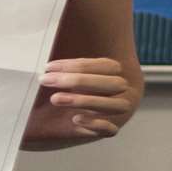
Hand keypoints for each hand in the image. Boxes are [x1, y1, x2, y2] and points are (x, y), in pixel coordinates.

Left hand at [23, 58, 138, 148]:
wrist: (58, 122)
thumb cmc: (66, 90)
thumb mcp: (68, 74)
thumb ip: (69, 62)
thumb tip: (53, 40)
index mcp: (118, 73)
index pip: (106, 66)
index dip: (77, 65)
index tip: (48, 67)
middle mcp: (126, 91)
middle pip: (111, 84)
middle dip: (77, 81)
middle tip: (45, 80)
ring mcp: (121, 112)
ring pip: (114, 105)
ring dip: (84, 100)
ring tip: (55, 98)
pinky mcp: (111, 130)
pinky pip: (111, 129)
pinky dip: (96, 124)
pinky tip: (76, 119)